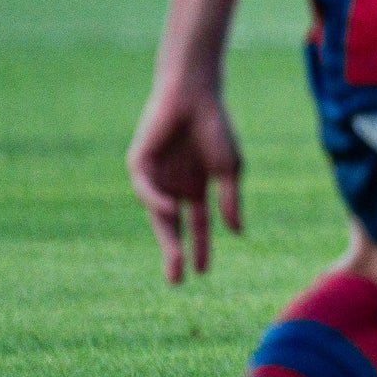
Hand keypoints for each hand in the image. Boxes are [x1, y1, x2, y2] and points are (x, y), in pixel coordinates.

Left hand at [126, 83, 243, 282]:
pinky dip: (156, 201)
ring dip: (165, 236)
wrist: (195, 96)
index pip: (195, 226)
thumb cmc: (215, 128)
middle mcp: (173, 187)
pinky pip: (144, 188)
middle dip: (174, 252)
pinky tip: (170, 209)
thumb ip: (230, 200)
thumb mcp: (229, 170)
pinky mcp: (139, 163)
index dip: (199, 248)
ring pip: (155, 214)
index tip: (203, 272)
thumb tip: (236, 232)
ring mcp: (155, 177)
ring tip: (175, 257)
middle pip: (171, 227)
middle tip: (178, 280)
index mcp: (194, 190)